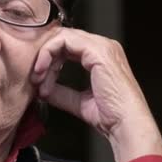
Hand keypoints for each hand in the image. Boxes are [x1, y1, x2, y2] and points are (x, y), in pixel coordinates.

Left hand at [31, 28, 161, 161]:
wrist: (126, 125)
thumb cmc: (111, 116)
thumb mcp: (79, 102)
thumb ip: (62, 93)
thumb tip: (43, 90)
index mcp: (101, 55)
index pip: (67, 45)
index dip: (49, 59)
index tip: (38, 80)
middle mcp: (103, 46)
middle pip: (62, 38)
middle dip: (44, 56)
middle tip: (35, 78)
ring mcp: (102, 46)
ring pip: (61, 37)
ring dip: (44, 56)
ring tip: (38, 77)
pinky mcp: (98, 50)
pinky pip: (64, 41)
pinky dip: (48, 54)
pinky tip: (43, 72)